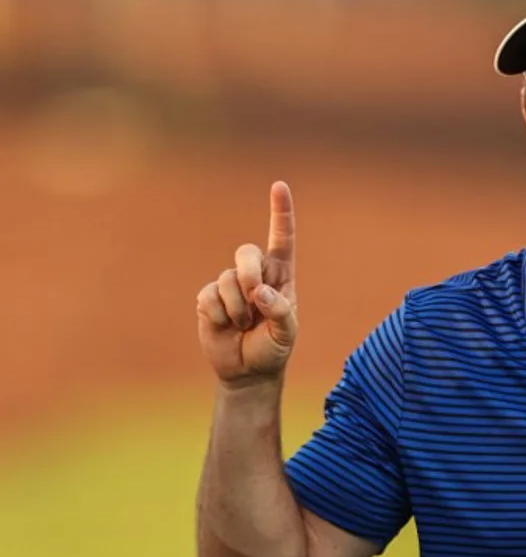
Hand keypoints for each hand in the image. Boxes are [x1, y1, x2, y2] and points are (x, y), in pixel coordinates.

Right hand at [196, 181, 298, 387]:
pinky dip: (220, 315)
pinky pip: (209, 297)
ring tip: (244, 325)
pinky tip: (226, 326)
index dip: (280, 213)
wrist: (247, 370)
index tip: (279, 186)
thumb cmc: (273, 348)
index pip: (282, 239)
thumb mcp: (286, 333)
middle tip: (255, 299)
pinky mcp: (209, 298)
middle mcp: (255, 275)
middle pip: (247, 252)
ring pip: (227, 279)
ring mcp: (230, 285)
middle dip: (250, 274)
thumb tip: (260, 293)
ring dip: (237, 308)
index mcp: (280, 276)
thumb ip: (280, 311)